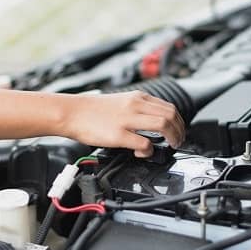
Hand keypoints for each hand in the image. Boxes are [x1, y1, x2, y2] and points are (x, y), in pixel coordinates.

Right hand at [64, 91, 184, 156]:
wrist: (71, 112)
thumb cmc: (92, 110)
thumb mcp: (120, 101)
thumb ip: (137, 109)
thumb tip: (153, 122)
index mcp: (137, 97)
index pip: (169, 106)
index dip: (178, 121)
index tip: (178, 130)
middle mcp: (135, 105)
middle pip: (171, 115)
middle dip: (180, 130)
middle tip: (178, 141)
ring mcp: (127, 119)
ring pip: (163, 125)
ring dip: (172, 138)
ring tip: (169, 146)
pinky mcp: (119, 134)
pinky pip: (144, 143)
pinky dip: (149, 150)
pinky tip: (143, 152)